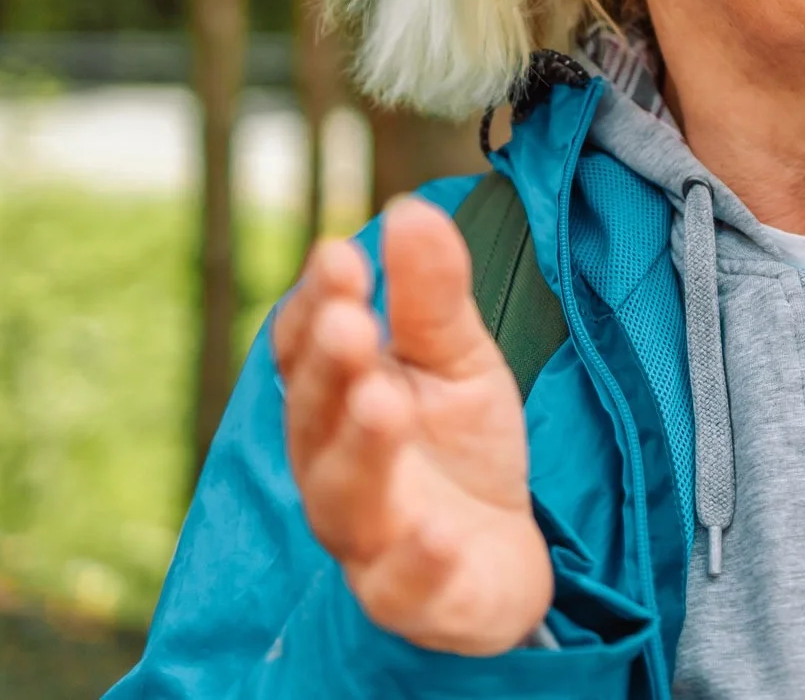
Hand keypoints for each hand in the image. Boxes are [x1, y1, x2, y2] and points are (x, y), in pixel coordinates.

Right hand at [272, 198, 551, 654]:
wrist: (500, 557)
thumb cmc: (459, 447)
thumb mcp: (459, 360)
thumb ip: (433, 296)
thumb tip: (412, 208)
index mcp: (336, 397)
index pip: (304, 348)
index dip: (314, 304)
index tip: (340, 255)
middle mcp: (331, 464)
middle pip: (314, 417)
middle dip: (329, 368)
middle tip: (351, 321)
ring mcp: (366, 535)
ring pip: (344, 496)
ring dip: (361, 449)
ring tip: (384, 402)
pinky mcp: (409, 596)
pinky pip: (400, 585)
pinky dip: (417, 560)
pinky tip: (439, 531)